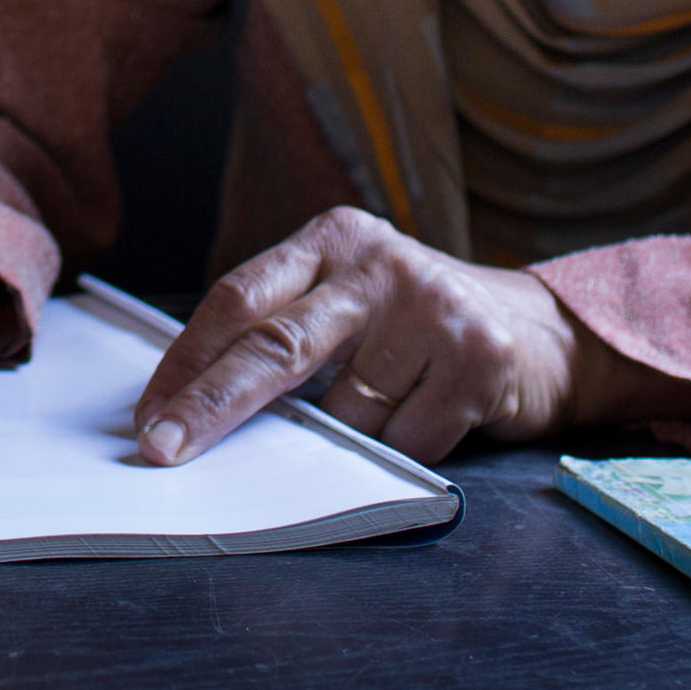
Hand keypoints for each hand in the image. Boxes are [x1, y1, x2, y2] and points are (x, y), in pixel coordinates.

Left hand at [133, 204, 592, 466]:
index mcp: (330, 240)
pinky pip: (405, 439)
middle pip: (274, 345)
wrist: (541, 334)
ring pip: (345, 410)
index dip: (187, 361)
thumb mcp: (347, 303)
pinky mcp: (477, 358)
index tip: (149, 413)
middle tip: (163, 449)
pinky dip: (403, 447)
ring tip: (389, 403)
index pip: (239, 299)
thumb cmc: (415, 326)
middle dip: (211, 405)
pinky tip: (433, 414)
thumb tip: (193, 403)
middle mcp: (377, 264)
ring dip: (346, 433)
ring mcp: (431, 308)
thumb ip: (285, 331)